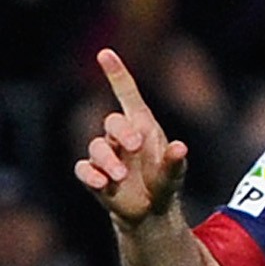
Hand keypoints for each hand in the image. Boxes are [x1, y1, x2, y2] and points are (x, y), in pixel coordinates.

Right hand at [74, 50, 187, 228]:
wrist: (150, 212)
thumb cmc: (164, 182)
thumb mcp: (173, 174)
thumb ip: (175, 162)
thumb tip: (180, 147)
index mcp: (142, 126)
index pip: (127, 94)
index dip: (116, 74)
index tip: (105, 53)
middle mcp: (120, 136)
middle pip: (112, 121)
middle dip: (121, 131)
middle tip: (136, 146)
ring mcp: (105, 155)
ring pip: (95, 146)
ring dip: (108, 159)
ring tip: (122, 176)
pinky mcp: (93, 174)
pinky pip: (82, 168)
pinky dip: (90, 175)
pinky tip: (102, 184)